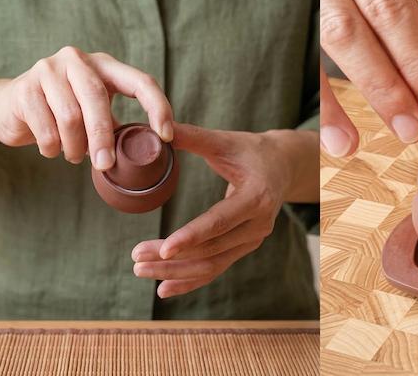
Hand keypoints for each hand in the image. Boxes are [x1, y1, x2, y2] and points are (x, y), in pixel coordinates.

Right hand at [0, 46, 173, 167]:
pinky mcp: (24, 88)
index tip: (166, 136)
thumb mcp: (95, 114)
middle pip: (98, 98)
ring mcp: (48, 70)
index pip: (141, 82)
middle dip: (104, 137)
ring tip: (75, 156)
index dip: (157, 108)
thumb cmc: (62, 113)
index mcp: (105, 65)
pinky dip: (52, 146)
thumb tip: (150, 150)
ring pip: (70, 116)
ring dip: (75, 146)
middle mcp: (77, 60)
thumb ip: (118, 126)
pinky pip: (45, 126)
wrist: (9, 108)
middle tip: (106, 165)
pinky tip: (53, 150)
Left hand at [131, 123, 314, 297]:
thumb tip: (158, 128)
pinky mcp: (246, 246)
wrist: (282, 166)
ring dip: (176, 272)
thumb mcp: (225, 141)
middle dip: (173, 257)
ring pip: (212, 264)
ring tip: (140, 269)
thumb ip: (193, 136)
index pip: (221, 221)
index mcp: (257, 196)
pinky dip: (190, 281)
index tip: (164, 249)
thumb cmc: (251, 150)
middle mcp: (260, 223)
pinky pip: (217, 268)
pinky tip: (163, 288)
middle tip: (136, 256)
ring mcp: (254, 238)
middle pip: (212, 248)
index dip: (193, 236)